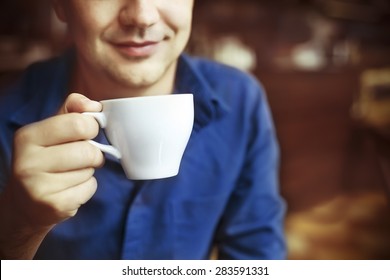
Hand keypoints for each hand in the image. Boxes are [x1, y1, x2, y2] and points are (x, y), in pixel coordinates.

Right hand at [0, 93, 103, 258]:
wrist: (25, 204)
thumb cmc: (45, 160)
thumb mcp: (51, 130)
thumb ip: (72, 111)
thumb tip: (94, 105)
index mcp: (28, 136)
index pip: (78, 123)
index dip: (91, 127)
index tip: (86, 133)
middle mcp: (28, 162)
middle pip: (88, 151)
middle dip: (93, 154)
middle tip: (84, 157)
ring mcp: (39, 187)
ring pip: (90, 171)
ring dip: (88, 172)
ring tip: (71, 174)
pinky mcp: (54, 206)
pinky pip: (89, 188)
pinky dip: (87, 188)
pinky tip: (70, 189)